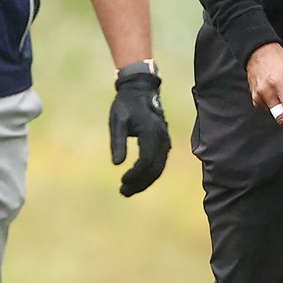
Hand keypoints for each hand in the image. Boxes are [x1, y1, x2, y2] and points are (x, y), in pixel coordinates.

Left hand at [109, 65, 170, 196]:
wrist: (141, 90)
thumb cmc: (126, 105)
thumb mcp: (118, 121)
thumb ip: (118, 142)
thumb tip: (117, 164)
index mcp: (151, 132)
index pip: (146, 162)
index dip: (135, 175)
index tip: (122, 181)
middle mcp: (162, 138)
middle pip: (154, 169)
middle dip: (140, 183)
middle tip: (123, 192)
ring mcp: (165, 141)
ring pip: (159, 168)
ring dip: (145, 181)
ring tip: (127, 190)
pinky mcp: (164, 143)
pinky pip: (160, 163)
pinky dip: (150, 174)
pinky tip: (138, 179)